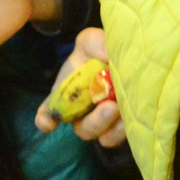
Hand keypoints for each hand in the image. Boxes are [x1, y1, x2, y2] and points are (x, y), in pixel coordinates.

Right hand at [34, 27, 124, 147]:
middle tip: (111, 107)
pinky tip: (133, 118)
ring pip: (106, 138)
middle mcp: (82, 114)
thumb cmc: (98, 51)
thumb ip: (94, 43)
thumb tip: (108, 57)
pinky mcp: (124, 124)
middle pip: (84, 129)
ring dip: (114, 130)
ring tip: (125, 111)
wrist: (122, 56)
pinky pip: (125, 136)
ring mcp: (105, 121)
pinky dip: (129, 130)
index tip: (48, 123)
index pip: (48, 114)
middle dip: (96, 122)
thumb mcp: (91, 41)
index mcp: (66, 98)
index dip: (46, 120)